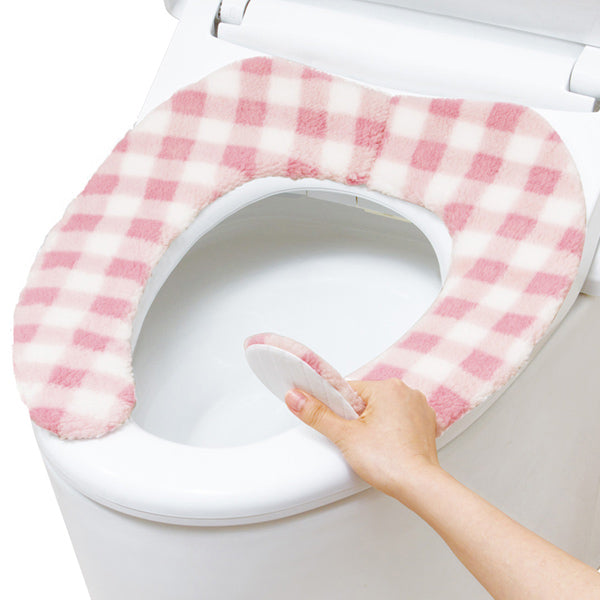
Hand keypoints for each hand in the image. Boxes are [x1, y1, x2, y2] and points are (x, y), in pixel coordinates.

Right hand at [285, 379, 439, 501]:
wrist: (420, 486)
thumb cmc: (391, 462)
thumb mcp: (344, 435)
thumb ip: (317, 414)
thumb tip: (296, 397)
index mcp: (387, 387)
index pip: (349, 390)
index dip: (338, 409)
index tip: (339, 424)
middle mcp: (407, 392)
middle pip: (366, 399)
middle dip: (357, 418)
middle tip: (358, 439)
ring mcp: (419, 408)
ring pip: (384, 409)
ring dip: (375, 424)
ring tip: (374, 445)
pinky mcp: (425, 424)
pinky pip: (400, 420)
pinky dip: (392, 430)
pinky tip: (387, 446)